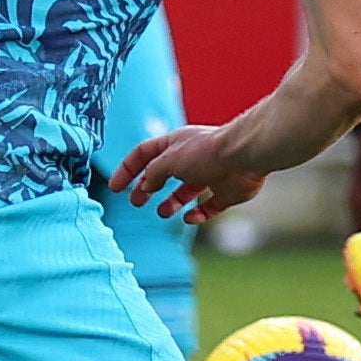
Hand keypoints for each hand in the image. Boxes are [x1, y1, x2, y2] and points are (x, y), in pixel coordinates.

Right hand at [111, 123, 263, 222]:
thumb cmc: (207, 152)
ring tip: (163, 212)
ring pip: (186, 190)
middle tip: (136, 202)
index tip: (115, 187)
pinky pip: (209, 206)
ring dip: (172, 202)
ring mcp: (211, 175)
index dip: (127, 169)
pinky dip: (199, 213)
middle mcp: (192, 157)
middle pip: (163, 173)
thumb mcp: (169, 160)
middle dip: (148, 188)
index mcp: (175, 143)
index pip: (144, 154)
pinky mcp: (226, 192)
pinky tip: (190, 217)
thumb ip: (153, 173)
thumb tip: (145, 185)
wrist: (246, 157)